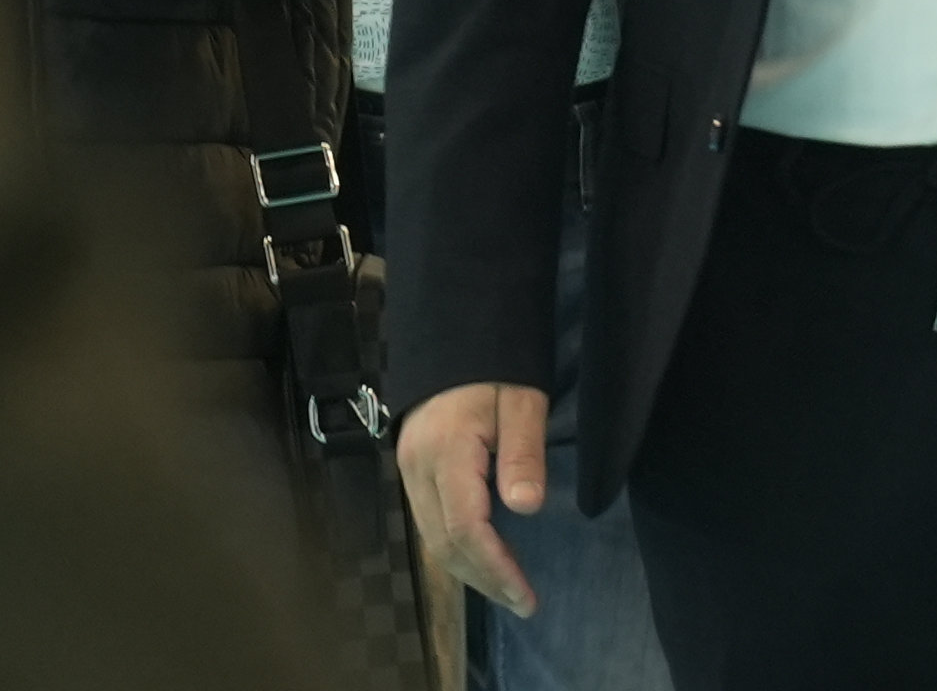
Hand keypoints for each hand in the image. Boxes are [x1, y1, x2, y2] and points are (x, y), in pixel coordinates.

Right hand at [397, 384, 549, 617]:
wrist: (456, 333)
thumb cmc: (496, 365)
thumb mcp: (523, 400)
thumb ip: (523, 452)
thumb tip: (526, 507)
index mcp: (446, 451)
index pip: (465, 528)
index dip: (496, 568)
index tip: (527, 595)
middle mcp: (417, 467)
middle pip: (444, 542)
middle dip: (484, 579)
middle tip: (524, 602)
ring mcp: (409, 468)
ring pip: (433, 537)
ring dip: (470, 569)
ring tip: (508, 589)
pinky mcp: (412, 468)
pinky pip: (431, 521)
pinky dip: (457, 548)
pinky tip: (484, 556)